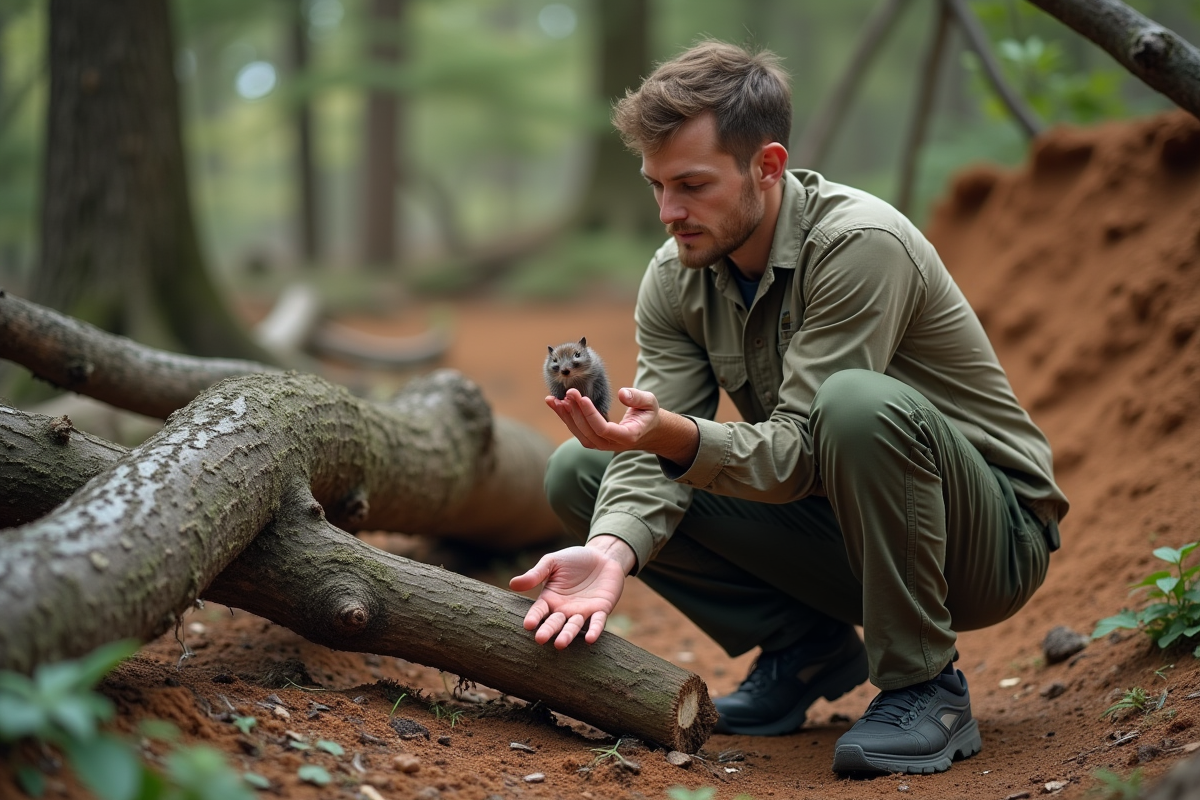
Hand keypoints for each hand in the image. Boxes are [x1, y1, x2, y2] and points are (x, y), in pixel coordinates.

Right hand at [508, 542, 629, 648]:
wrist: (602, 556)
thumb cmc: (574, 559)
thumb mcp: (552, 562)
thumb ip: (536, 573)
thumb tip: (512, 584)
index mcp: (550, 599)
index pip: (539, 611)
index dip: (534, 618)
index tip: (528, 625)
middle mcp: (564, 610)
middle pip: (555, 623)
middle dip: (548, 631)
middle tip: (541, 639)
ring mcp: (582, 612)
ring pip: (574, 626)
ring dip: (568, 635)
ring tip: (560, 644)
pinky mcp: (601, 611)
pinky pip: (597, 622)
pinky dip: (594, 630)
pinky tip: (589, 639)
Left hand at [545, 387, 698, 464]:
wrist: (647, 430)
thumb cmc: (648, 414)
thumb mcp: (650, 403)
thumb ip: (638, 398)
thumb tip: (622, 394)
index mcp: (627, 437)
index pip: (604, 429)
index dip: (591, 415)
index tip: (582, 397)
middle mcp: (612, 445)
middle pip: (588, 432)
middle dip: (576, 412)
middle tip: (569, 392)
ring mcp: (601, 445)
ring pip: (579, 434)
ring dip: (566, 416)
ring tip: (555, 400)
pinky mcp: (593, 440)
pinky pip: (576, 430)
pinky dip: (565, 418)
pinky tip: (555, 404)